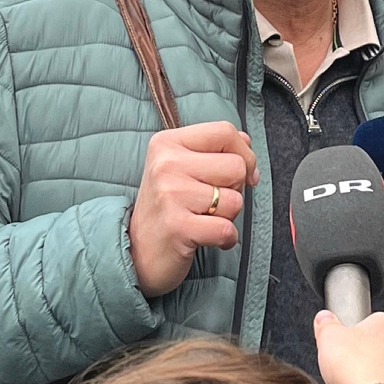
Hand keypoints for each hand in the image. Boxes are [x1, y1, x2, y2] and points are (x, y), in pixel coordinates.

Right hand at [128, 120, 256, 297]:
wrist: (137, 252)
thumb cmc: (167, 208)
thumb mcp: (180, 167)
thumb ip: (214, 149)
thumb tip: (246, 141)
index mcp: (167, 143)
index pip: (224, 131)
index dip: (245, 154)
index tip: (243, 175)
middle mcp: (166, 164)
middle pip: (236, 167)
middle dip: (235, 190)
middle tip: (211, 203)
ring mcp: (170, 195)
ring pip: (235, 200)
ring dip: (228, 216)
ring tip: (203, 220)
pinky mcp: (178, 227)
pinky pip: (226, 229)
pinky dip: (226, 239)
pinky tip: (208, 239)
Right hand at [313, 310, 383, 383]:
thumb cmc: (357, 369)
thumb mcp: (328, 337)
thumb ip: (326, 324)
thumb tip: (324, 319)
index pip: (367, 322)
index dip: (350, 336)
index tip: (340, 346)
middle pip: (377, 348)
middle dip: (361, 359)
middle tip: (345, 369)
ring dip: (370, 379)